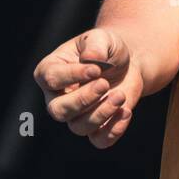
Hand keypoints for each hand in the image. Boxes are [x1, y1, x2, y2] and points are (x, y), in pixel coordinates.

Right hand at [33, 27, 143, 148]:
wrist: (127, 64)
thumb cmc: (106, 50)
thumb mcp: (102, 38)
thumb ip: (95, 45)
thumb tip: (91, 59)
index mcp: (50, 71)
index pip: (51, 79)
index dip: (73, 75)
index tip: (96, 68)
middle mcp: (57, 97)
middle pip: (58, 110)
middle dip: (82, 99)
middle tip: (104, 84)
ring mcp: (76, 115)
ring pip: (78, 127)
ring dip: (101, 113)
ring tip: (120, 95)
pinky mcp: (97, 127)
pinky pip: (99, 140)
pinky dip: (113, 131)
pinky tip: (126, 112)